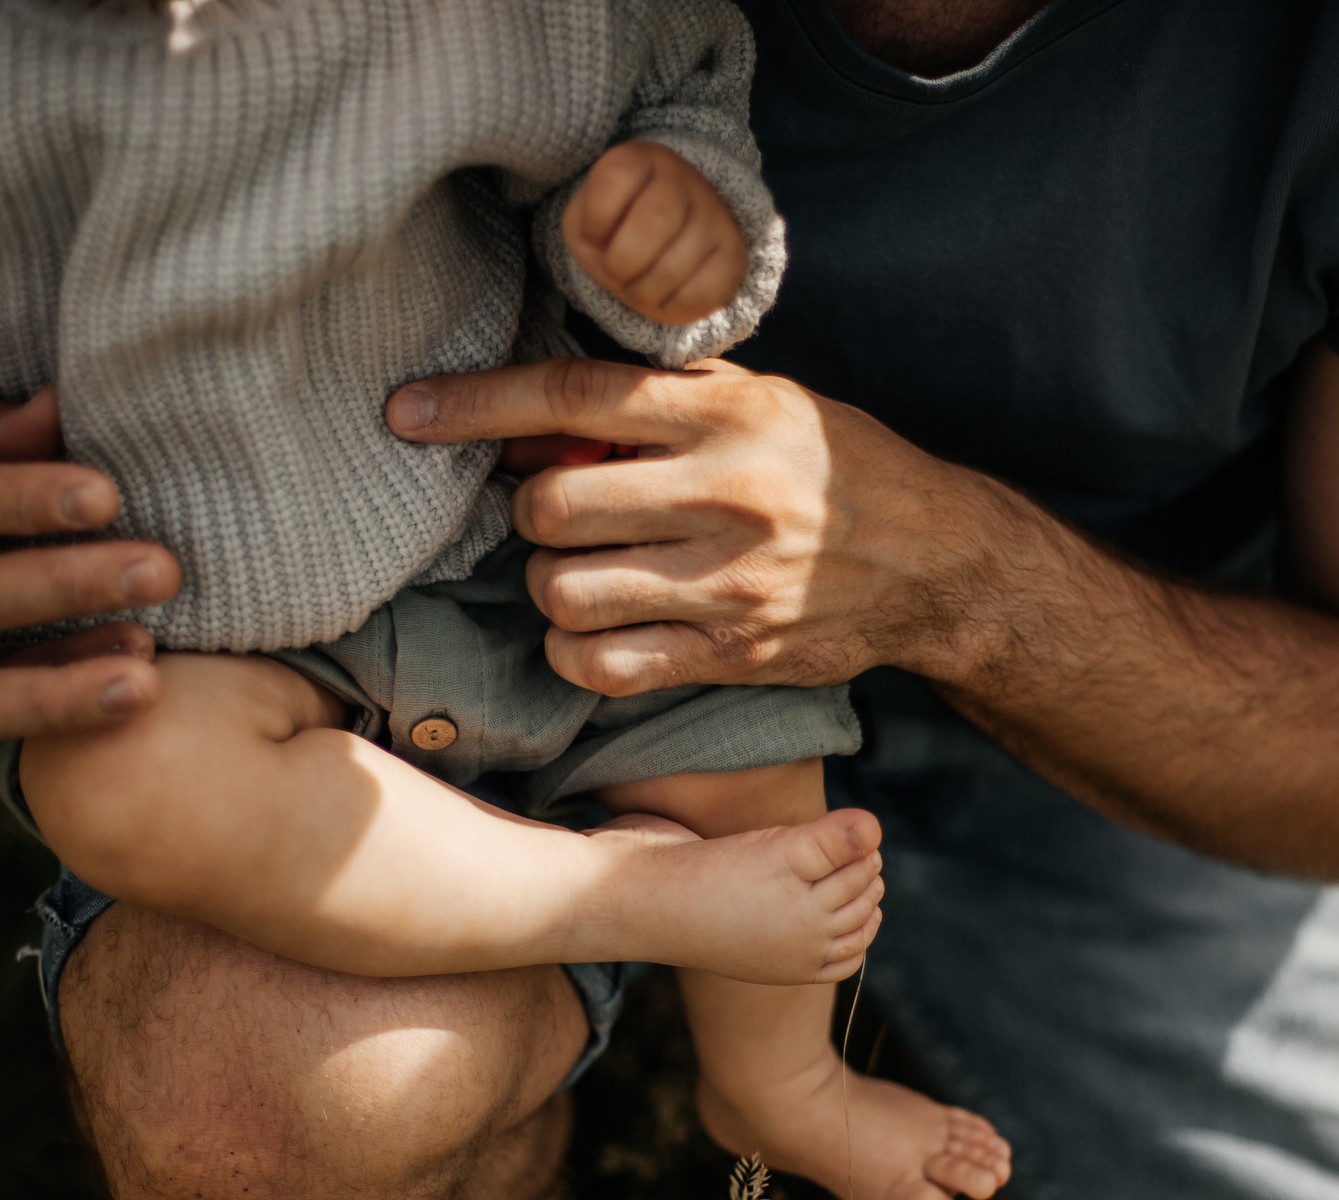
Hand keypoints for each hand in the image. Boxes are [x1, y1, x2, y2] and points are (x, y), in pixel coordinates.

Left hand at [386, 357, 1028, 696]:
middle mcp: (725, 496)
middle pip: (551, 508)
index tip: (407, 411)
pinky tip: (594, 628)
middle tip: (556, 512)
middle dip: (529, 512)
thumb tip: (524, 426)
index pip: (572, 397)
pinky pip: (603, 663)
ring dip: (549, 584)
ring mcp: (727, 585)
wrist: (931, 562)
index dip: (476, 403)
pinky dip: (574, 648)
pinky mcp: (730, 656)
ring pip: (565, 592)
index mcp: (726, 414)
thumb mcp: (755, 399)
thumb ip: (650, 405)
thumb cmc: (825, 464)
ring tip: (582, 569)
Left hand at [561, 140, 748, 325]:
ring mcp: (714, 217)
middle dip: (621, 262)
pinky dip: (670, 307)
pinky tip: (663, 295)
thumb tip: (612, 258)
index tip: (593, 234)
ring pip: (675, 266)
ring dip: (642, 291)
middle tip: (616, 271)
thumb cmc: (616, 228)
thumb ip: (585, 231)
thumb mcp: (585, 219)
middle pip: (654, 222)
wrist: (664, 240)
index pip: (614, 180)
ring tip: (637, 285)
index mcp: (641, 159)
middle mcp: (684, 180)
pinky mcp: (733, 256)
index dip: (594, 220)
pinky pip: (699, 294)